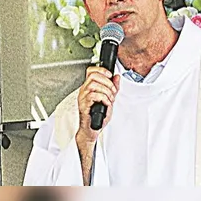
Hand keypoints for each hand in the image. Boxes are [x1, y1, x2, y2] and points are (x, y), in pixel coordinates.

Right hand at [75, 66, 120, 182]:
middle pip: (93, 76)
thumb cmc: (98, 116)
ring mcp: (83, 98)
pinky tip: (106, 103)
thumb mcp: (109, 99)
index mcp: (89, 88)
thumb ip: (113, 88)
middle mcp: (84, 91)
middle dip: (107, 82)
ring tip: (109, 99)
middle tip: (112, 91)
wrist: (92, 130)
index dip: (101, 70)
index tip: (110, 75)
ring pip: (93, 85)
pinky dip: (103, 98)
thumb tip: (117, 77)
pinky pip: (93, 96)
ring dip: (106, 91)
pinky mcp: (84, 105)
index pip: (91, 71)